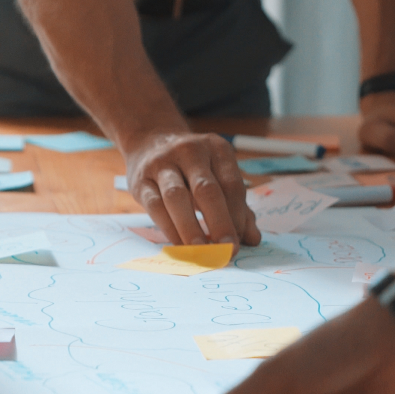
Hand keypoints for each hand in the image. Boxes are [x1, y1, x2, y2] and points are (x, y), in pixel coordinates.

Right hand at [124, 132, 260, 248]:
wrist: (151, 142)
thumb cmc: (192, 168)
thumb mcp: (218, 176)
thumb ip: (239, 208)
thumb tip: (253, 239)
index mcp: (216, 148)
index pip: (231, 184)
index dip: (237, 216)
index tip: (238, 241)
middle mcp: (190, 151)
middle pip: (206, 189)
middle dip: (219, 223)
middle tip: (226, 250)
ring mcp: (162, 163)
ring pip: (177, 197)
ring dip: (190, 228)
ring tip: (200, 251)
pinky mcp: (141, 180)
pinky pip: (156, 206)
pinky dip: (169, 228)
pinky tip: (180, 245)